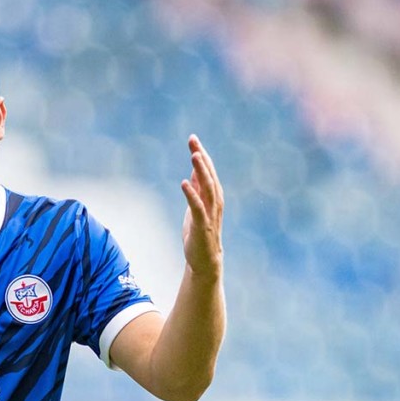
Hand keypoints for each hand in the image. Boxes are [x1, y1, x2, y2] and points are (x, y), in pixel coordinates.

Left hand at [180, 134, 223, 278]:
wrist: (204, 261)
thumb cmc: (199, 233)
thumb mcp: (196, 206)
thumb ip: (197, 188)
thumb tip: (194, 170)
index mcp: (213, 197)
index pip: (208, 171)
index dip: (201, 155)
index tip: (193, 139)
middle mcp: (215, 203)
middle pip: (209, 176)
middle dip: (202, 158)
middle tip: (193, 141)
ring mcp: (210, 214)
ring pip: (207, 189)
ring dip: (201, 172)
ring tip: (194, 156)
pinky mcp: (202, 226)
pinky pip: (197, 208)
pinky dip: (192, 195)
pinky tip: (184, 183)